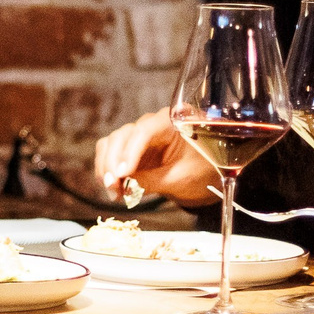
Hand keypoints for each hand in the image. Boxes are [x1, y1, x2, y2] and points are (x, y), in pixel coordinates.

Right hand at [92, 111, 219, 206]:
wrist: (206, 176)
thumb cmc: (202, 172)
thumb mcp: (180, 178)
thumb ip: (152, 180)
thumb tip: (125, 185)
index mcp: (172, 122)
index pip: (144, 131)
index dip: (130, 152)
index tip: (122, 174)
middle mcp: (152, 123)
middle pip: (123, 136)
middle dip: (114, 164)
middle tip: (114, 188)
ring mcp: (139, 135)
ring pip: (112, 143)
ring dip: (107, 168)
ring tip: (113, 192)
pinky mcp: (131, 148)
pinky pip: (110, 152)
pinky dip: (106, 169)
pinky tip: (112, 187)